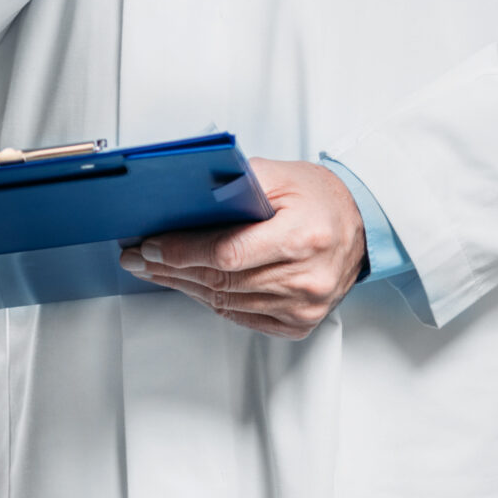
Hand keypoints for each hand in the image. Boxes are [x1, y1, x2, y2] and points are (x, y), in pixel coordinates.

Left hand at [119, 158, 365, 338]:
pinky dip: (213, 301)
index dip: (182, 252)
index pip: (227, 253)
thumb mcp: (280, 174)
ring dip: (185, 287)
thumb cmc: (319, 197)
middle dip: (171, 269)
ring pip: (227, 302)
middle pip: (222, 280)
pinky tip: (191, 286)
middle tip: (138, 259)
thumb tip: (187, 196)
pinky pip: (244, 317)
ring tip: (155, 272)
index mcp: (303, 237)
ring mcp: (305, 306)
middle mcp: (306, 277)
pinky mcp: (300, 323)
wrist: (359, 225)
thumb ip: (236, 183)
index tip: (150, 246)